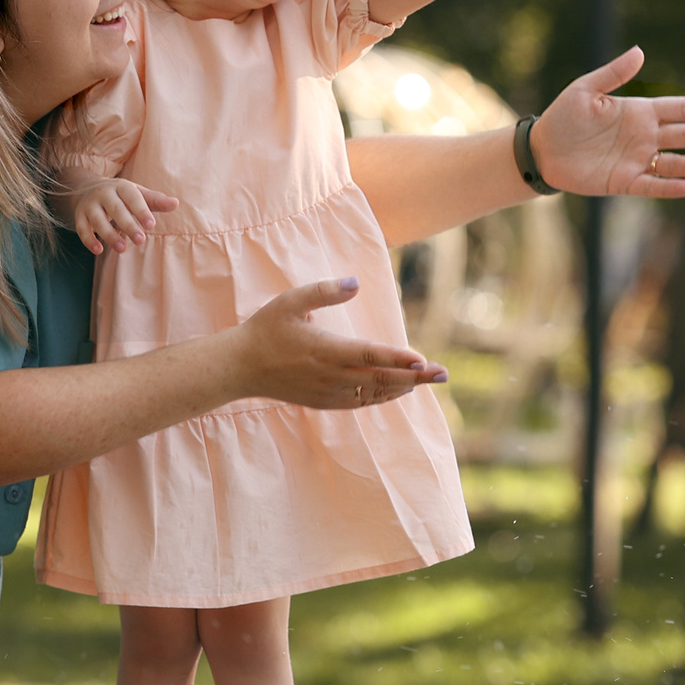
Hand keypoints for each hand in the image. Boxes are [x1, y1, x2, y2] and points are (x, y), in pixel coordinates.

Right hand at [69, 179, 178, 254]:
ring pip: (98, 220)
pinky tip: (98, 251)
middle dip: (128, 225)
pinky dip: (89, 240)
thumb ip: (155, 201)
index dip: (142, 211)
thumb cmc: (120, 196)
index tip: (151, 225)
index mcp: (121, 186)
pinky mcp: (79, 216)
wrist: (85, 188)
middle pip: (116, 210)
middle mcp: (104, 193)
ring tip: (122, 249)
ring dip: (109, 235)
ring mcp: (90, 205)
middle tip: (140, 240)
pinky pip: (82, 229)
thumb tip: (176, 203)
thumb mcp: (138, 194)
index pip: (133, 198)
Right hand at [229, 278, 449, 408]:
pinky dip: (383, 397)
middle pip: (381, 379)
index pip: (370, 355)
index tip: (423, 360)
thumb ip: (324, 290)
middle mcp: (330, 376)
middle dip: (415, 378)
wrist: (240, 367)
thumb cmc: (266, 329)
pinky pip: (361, 403)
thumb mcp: (291, 301)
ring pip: (374, 394)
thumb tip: (355, 281)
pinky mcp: (324, 402)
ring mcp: (328, 393)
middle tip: (444, 374)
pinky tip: (399, 391)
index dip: (398, 359)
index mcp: (325, 350)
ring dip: (403, 388)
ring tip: (428, 380)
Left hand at [528, 46, 684, 198]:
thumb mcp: (586, 90)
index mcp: (640, 112)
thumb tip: (640, 51)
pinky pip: (651, 186)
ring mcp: (636, 160)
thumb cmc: (562, 117)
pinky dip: (668, 187)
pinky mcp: (623, 182)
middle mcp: (644, 137)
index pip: (681, 109)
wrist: (542, 150)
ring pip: (674, 162)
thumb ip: (614, 74)